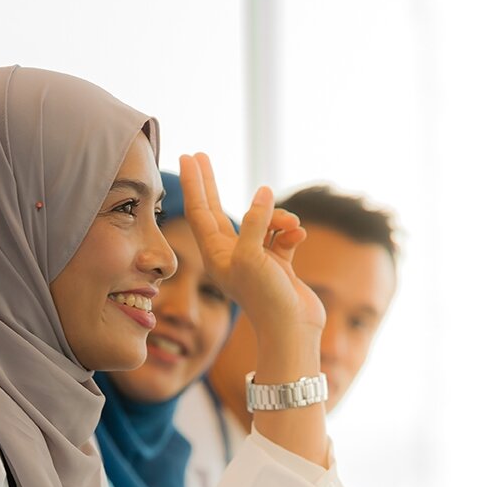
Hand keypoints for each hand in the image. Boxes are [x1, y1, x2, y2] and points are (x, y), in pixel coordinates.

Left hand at [177, 153, 324, 335]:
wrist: (292, 330)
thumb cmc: (265, 298)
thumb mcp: (251, 256)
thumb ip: (255, 221)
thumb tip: (263, 193)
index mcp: (216, 255)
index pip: (199, 211)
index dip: (193, 184)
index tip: (187, 157)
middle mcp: (232, 255)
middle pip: (217, 210)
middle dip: (211, 184)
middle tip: (201, 156)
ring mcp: (255, 259)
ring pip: (262, 221)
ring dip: (278, 216)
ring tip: (291, 226)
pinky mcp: (277, 264)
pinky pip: (282, 235)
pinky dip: (291, 232)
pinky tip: (299, 238)